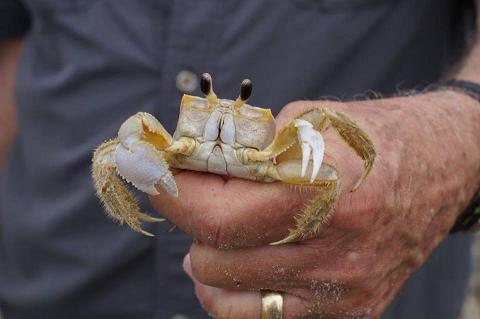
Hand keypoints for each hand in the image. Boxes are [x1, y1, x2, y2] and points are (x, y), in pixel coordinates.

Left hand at [150, 91, 479, 317]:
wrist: (437, 167)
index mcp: (324, 192)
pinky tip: (243, 265)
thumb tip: (184, 165)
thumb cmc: (370, 137)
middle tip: (202, 197)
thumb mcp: (306, 122)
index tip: (151, 175)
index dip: (170, 195)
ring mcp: (341, 293)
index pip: (215, 216)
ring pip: (229, 301)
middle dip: (193, 222)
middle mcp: (335, 253)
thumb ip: (243, 147)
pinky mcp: (348, 313)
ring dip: (209, 264)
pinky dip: (236, 294)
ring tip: (219, 236)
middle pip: (215, 261)